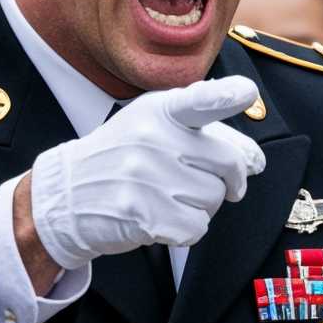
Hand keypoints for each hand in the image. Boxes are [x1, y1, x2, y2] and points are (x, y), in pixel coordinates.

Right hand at [26, 76, 265, 268]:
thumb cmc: (122, 160)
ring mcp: (145, 175)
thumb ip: (204, 136)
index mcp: (159, 112)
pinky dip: (185, 231)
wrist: (66, 194)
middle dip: (227, 181)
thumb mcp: (153, 129)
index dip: (225, 96)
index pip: (199, 100)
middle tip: (206, 185)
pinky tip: (159, 218)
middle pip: (227, 163)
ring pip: (214, 200)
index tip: (247, 91)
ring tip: (166, 199)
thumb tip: (256, 161)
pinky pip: (196, 228)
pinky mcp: (143, 212)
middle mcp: (153, 138)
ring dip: (200, 207)